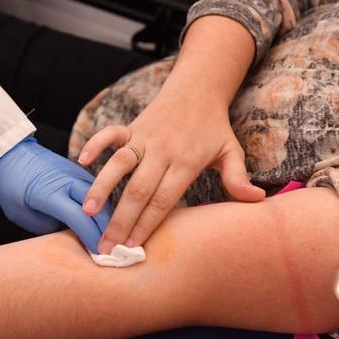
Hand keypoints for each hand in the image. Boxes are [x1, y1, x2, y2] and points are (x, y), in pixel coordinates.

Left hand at [0, 137, 111, 252]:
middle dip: (108, 229)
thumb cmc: (12, 188)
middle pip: (98, 207)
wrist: (11, 154)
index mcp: (50, 194)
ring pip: (102, 197)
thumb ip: (49, 227)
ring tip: (114, 237)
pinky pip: (98, 190)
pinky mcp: (80, 171)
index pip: (79, 218)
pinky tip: (106, 221)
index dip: (92, 237)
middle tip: (114, 248)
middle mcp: (68, 181)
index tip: (100, 253)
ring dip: (109, 218)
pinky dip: (103, 206)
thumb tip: (73, 236)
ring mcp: (76, 174)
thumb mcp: (22, 215)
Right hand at [78, 92, 264, 253]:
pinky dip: (95, 143)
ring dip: (102, 187)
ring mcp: (144, 137)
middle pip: (139, 189)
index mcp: (186, 162)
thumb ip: (238, 177)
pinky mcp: (132, 127)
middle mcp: (162, 151)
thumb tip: (257, 200)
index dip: (147, 224)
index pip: (164, 199)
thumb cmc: (213, 129)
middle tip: (107, 247)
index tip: (133, 248)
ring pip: (119, 163)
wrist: (198, 90)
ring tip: (87, 212)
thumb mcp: (231, 151)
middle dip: (122, 220)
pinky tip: (80, 161)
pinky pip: (110, 134)